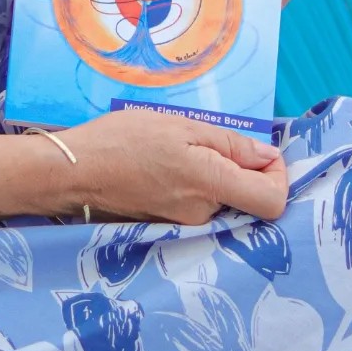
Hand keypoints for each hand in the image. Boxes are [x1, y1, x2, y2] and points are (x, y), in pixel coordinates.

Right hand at [65, 109, 287, 224]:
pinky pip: (198, 204)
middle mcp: (204, 214)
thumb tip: (268, 156)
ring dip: (211, 174)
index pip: (273, 200)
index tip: (259, 153)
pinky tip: (166, 167)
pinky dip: (193, 185)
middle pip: (246, 197)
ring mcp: (186, 224)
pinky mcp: (170, 225)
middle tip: (206, 141)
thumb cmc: (123, 140)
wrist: (73, 172)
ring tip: (177, 151)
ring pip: (220, 198)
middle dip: (238, 167)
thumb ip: (230, 143)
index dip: (278, 175)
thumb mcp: (180, 125)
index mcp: (211, 184)